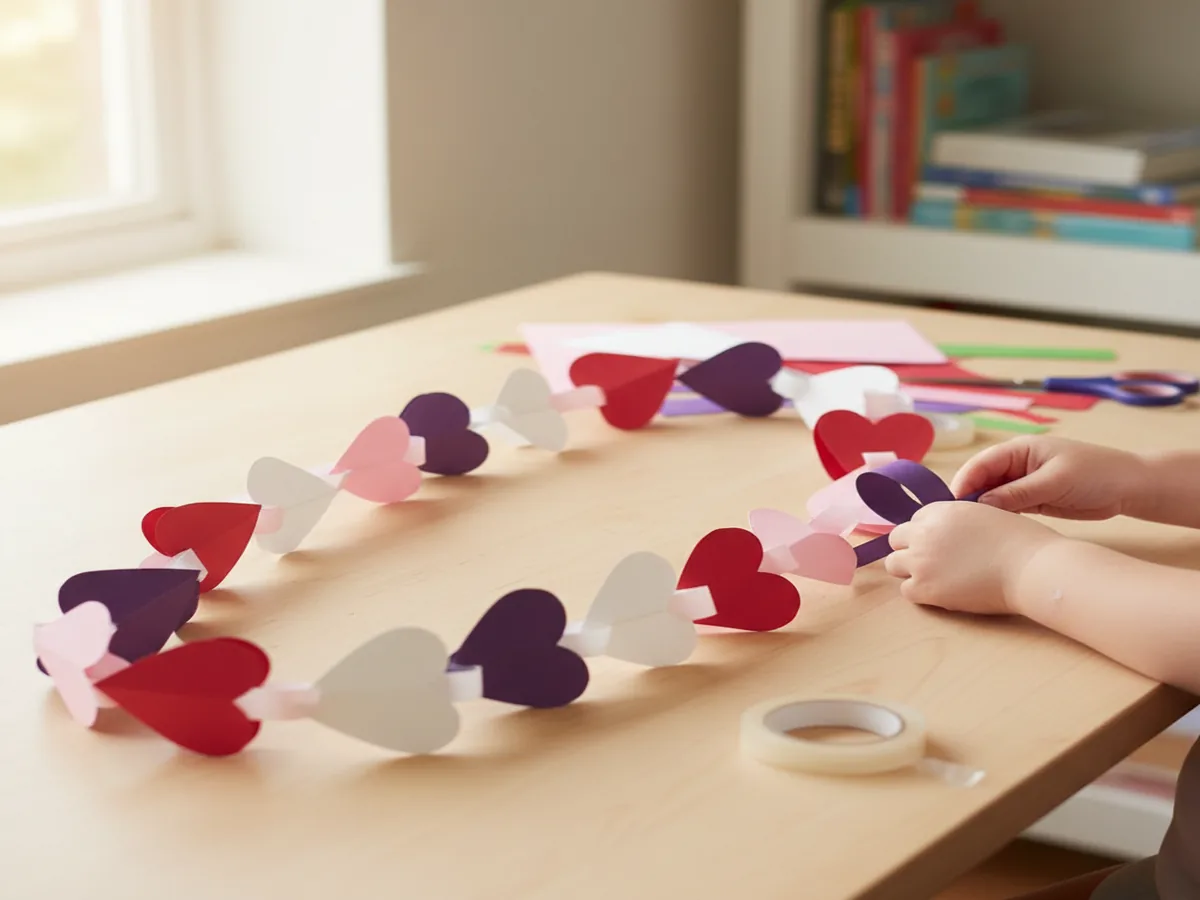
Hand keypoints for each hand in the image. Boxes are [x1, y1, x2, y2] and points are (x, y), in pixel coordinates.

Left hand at [885, 502, 1063, 615]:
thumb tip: (946, 533)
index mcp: (940, 510)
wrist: (1031, 568)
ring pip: (894, 564)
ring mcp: (921, 561)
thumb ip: (957, 521)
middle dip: (911, 550)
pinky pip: (906, 590)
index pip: (915, 521)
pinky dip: (919, 593)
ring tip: (936, 579)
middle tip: (934, 563)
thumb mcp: (984, 514)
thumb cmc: (1020, 541)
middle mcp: (924, 532)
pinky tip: (941, 593)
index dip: (927, 533)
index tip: (942, 545)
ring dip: (910, 571)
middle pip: (897, 540)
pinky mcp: (925, 588)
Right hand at [950, 436, 1147, 519]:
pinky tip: (989, 531)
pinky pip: (1007, 508)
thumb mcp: (1054, 482)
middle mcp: (1016, 465)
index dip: (963, 482)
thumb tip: (981, 503)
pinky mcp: (1032, 500)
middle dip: (967, 498)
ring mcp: (1023, 483)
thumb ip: (1017, 493)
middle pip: (981, 480)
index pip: (981, 464)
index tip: (951, 504)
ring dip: (981, 510)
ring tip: (967, 530)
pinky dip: (997, 517)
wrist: (1129, 487)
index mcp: (1019, 450)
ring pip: (992, 496)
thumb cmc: (1095, 474)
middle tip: (954, 522)